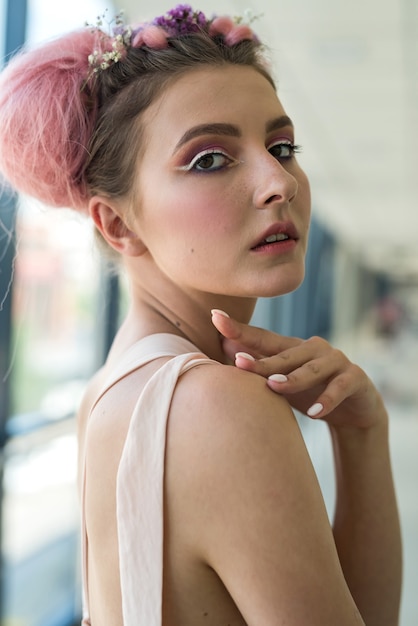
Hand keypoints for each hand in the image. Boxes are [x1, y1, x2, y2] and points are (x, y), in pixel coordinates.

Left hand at [211, 310, 386, 429]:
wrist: (355, 411)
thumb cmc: (311, 392)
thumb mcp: (283, 381)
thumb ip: (259, 366)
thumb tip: (224, 346)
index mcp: (292, 347)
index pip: (262, 338)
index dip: (239, 329)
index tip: (215, 316)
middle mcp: (313, 348)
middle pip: (283, 355)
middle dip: (261, 360)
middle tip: (239, 363)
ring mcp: (336, 360)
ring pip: (311, 369)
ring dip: (292, 379)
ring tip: (273, 386)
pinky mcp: (355, 377)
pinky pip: (339, 387)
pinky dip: (327, 399)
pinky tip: (315, 413)